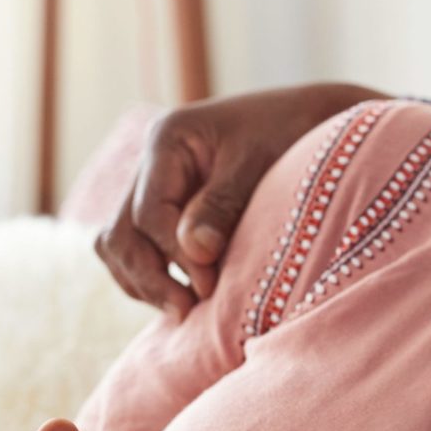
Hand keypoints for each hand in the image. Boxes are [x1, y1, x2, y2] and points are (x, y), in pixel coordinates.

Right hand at [96, 83, 379, 318]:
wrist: (313, 120)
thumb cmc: (290, 132)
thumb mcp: (259, 164)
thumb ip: (222, 205)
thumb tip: (195, 253)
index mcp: (167, 138)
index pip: (149, 212)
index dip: (174, 256)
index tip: (209, 285)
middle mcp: (150, 162)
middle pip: (120, 232)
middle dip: (148, 276)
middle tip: (186, 310)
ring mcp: (153, 186)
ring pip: (118, 244)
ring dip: (143, 281)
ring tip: (183, 310)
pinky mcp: (165, 208)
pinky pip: (135, 248)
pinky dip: (149, 275)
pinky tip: (182, 296)